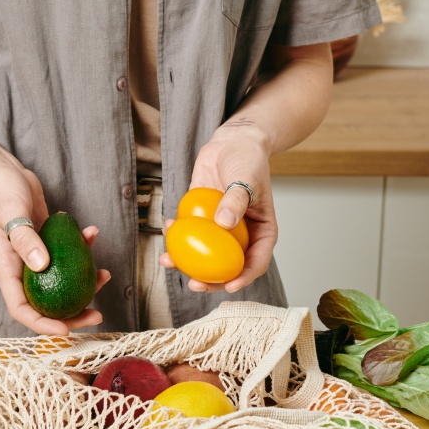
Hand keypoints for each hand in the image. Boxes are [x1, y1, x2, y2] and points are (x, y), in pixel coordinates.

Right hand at [0, 151, 110, 334]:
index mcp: (7, 269)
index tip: (66, 330)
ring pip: (62, 281)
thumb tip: (42, 266)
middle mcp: (22, 269)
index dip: (43, 324)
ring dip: (85, 282)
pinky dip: (83, 248)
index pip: (22, 308)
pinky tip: (92, 233)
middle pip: (46, 302)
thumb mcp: (11, 213)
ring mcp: (36, 257)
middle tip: (97, 314)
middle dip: (72, 313)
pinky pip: (69, 254)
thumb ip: (25, 239)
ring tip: (105, 274)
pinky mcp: (48, 243)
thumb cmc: (2, 192)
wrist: (4, 173)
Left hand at [160, 122, 275, 292]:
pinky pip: (190, 235)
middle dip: (210, 281)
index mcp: (261, 233)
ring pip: (204, 255)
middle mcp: (241, 236)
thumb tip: (225, 224)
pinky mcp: (202, 220)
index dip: (244, 278)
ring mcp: (220, 230)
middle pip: (227, 267)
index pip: (256, 262)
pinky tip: (167, 230)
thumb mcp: (247, 178)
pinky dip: (177, 237)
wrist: (230, 143)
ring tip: (168, 261)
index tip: (229, 286)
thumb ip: (236, 200)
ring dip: (185, 263)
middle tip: (193, 284)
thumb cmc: (248, 159)